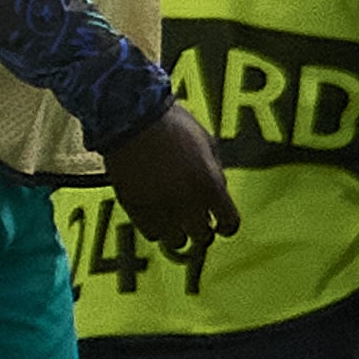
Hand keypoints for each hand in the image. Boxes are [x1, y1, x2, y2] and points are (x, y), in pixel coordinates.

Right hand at [102, 98, 238, 260]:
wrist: (130, 117)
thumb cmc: (172, 125)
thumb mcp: (207, 144)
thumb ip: (215, 172)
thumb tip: (217, 193)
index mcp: (209, 184)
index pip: (228, 223)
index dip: (226, 226)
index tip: (220, 224)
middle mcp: (187, 200)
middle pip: (202, 236)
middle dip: (202, 230)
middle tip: (197, 223)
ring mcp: (159, 206)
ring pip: (176, 240)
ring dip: (179, 234)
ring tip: (175, 224)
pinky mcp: (135, 207)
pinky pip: (150, 232)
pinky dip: (156, 229)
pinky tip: (156, 218)